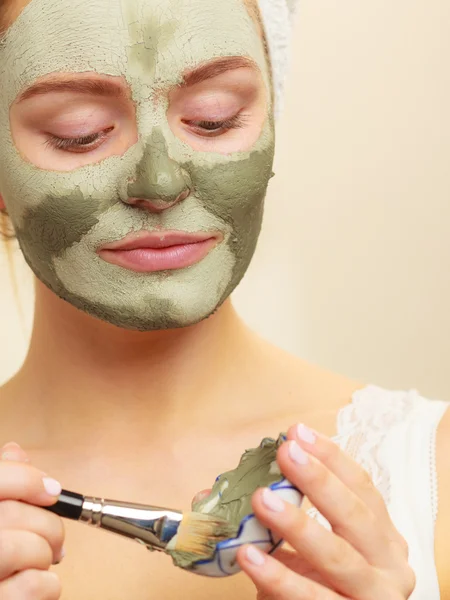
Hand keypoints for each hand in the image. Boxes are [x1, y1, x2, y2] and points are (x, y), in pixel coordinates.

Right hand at [0, 442, 63, 598]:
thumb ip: (2, 485)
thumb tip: (15, 451)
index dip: (27, 479)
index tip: (52, 490)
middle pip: (14, 513)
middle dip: (48, 524)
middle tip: (54, 537)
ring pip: (28, 549)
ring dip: (46, 555)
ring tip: (40, 563)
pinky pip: (35, 587)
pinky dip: (49, 586)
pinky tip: (36, 587)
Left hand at [237, 425, 415, 598]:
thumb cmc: (324, 586)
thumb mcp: (315, 549)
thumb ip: (284, 518)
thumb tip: (218, 491)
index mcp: (383, 537)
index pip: (363, 487)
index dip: (331, 457)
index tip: (297, 433)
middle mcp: (389, 566)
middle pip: (356, 517)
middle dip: (320, 481)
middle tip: (286, 453)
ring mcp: (374, 598)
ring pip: (339, 558)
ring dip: (298, 525)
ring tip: (262, 500)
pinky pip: (312, 598)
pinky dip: (280, 576)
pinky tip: (250, 556)